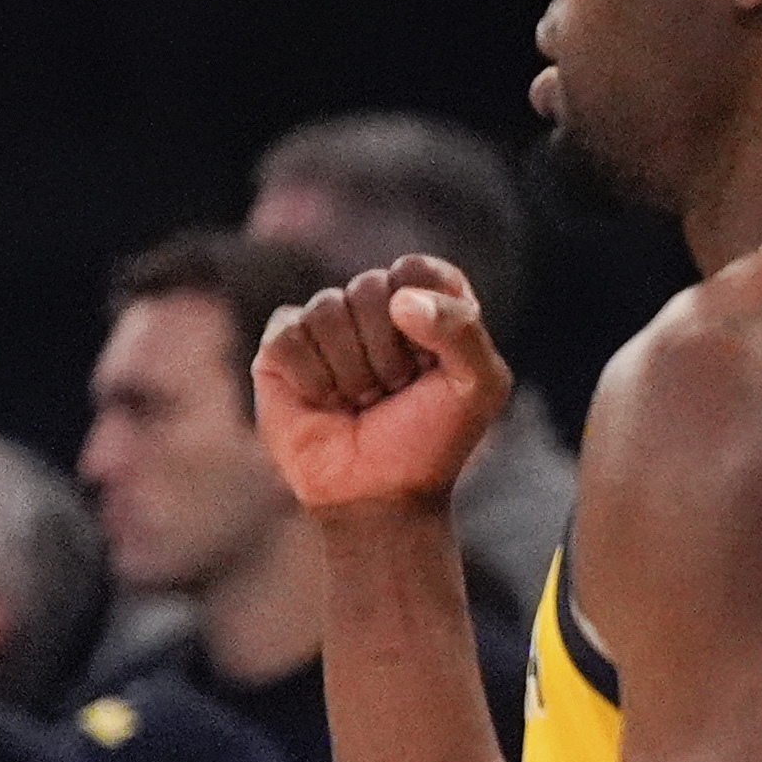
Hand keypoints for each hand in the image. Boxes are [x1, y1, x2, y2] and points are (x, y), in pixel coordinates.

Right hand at [253, 256, 513, 516]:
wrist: (377, 492)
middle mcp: (375, 307)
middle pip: (371, 287)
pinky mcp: (282, 345)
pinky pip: (289, 336)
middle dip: (388, 352)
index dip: (427, 314)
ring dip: (352, 371)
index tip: (432, 361)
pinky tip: (325, 401)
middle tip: (394, 391)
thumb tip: (400, 299)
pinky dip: (313, 379)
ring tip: (362, 399)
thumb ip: (462, 330)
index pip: (419, 269)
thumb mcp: (479, 386)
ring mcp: (326, 323)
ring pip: (327, 309)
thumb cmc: (432, 438)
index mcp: (428, 305)